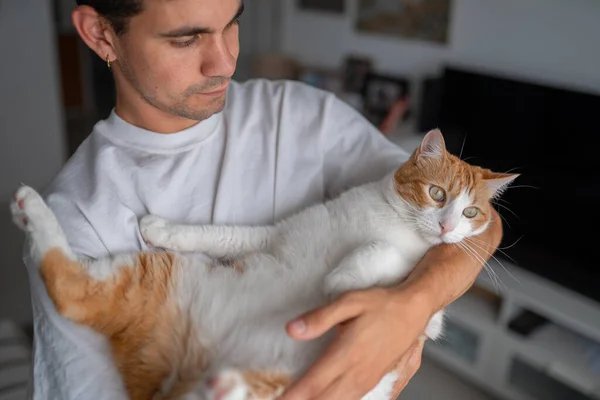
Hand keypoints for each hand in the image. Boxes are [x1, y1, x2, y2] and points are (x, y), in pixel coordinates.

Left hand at [278, 287, 432, 399]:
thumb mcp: (349, 302)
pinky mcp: (373, 382)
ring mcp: (367, 381)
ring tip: (299, 399)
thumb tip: (292, 330)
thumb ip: (319, 318)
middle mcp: (357, 372)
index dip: (292, 396)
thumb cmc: (382, 304)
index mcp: (347, 353)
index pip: (313, 383)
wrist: (414, 311)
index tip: (277, 399)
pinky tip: (325, 398)